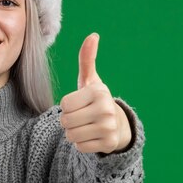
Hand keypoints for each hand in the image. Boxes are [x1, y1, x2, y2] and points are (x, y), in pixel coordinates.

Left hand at [60, 33, 131, 153]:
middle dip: (68, 121)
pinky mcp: (108, 143)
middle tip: (82, 117)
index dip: (67, 106)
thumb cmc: (96, 101)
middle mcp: (105, 109)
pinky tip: (92, 136)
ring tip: (86, 126)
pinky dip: (82, 144)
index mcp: (98, 92)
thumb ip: (86, 60)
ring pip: (71, 135)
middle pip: (65, 121)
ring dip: (74, 133)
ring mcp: (108, 128)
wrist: (118, 125)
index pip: (64, 104)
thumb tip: (93, 35)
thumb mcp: (90, 81)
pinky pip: (79, 147)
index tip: (80, 104)